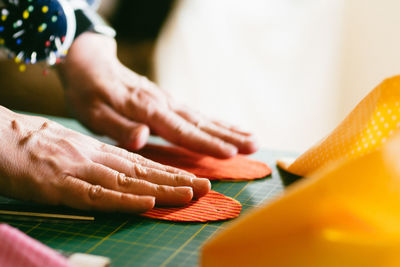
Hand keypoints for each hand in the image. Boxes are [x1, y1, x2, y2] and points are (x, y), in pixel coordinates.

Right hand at [0, 107, 209, 211]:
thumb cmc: (34, 144)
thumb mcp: (73, 148)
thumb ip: (98, 159)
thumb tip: (124, 172)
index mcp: (99, 151)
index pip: (142, 163)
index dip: (170, 172)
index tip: (194, 179)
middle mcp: (96, 158)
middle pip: (143, 171)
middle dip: (177, 180)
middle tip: (206, 187)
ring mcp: (79, 170)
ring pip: (128, 181)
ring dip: (161, 188)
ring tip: (190, 194)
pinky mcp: (59, 185)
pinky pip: (96, 195)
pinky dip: (124, 199)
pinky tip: (147, 202)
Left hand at [58, 33, 258, 157]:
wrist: (90, 63)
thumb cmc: (89, 92)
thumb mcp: (93, 112)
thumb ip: (118, 126)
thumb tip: (142, 138)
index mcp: (146, 110)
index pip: (181, 130)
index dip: (206, 142)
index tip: (230, 153)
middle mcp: (163, 104)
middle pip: (200, 122)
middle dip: (228, 135)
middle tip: (255, 146)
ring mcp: (168, 101)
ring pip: (202, 116)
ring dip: (229, 128)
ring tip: (253, 139)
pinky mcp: (168, 101)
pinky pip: (196, 113)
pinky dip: (216, 121)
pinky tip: (229, 128)